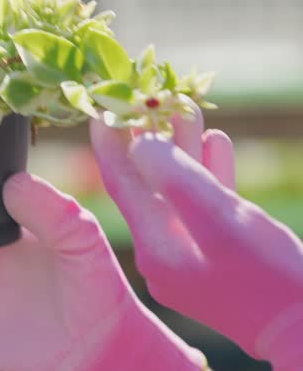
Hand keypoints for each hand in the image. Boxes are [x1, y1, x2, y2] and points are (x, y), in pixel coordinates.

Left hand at [90, 108, 302, 370]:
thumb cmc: (268, 274)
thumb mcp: (220, 219)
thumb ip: (176, 178)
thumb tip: (138, 144)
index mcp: (155, 247)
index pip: (121, 182)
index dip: (110, 139)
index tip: (102, 101)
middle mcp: (164, 254)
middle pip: (148, 184)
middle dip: (152, 138)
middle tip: (149, 95)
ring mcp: (192, 258)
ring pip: (179, 192)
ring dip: (184, 151)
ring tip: (190, 108)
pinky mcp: (220, 258)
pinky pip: (206, 208)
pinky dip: (210, 175)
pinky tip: (218, 142)